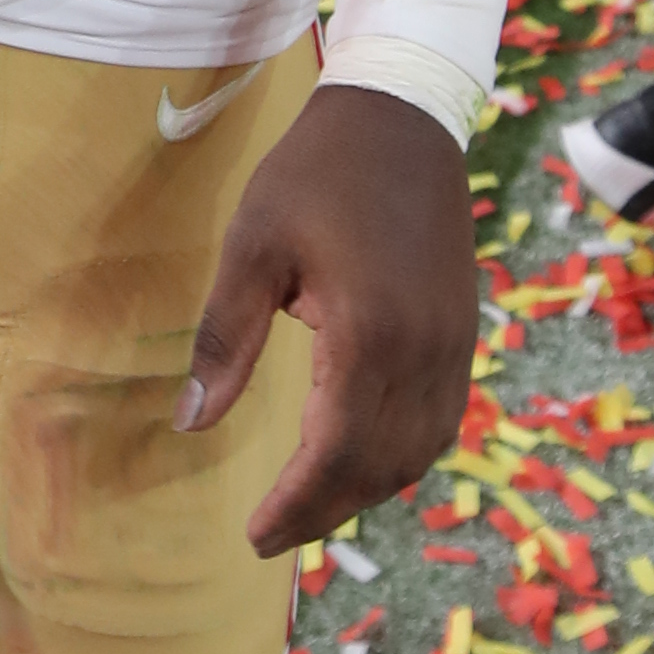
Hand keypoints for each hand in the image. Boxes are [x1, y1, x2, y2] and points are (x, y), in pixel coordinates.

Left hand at [181, 80, 479, 561]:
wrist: (402, 116)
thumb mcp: (252, 247)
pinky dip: (401, 456)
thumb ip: (225, 341)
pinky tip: (363, 459)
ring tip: (310, 505)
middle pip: (379, 467)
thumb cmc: (315, 175)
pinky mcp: (463, 334)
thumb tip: (190, 423)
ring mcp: (453, 346)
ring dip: (365, 490)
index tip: (254, 537)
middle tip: (271, 535)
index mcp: (370, 335)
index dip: (296, 505)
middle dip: (325, 511)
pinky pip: (440, 421)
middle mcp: (424, 354)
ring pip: (418, 452)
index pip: (334, 453)